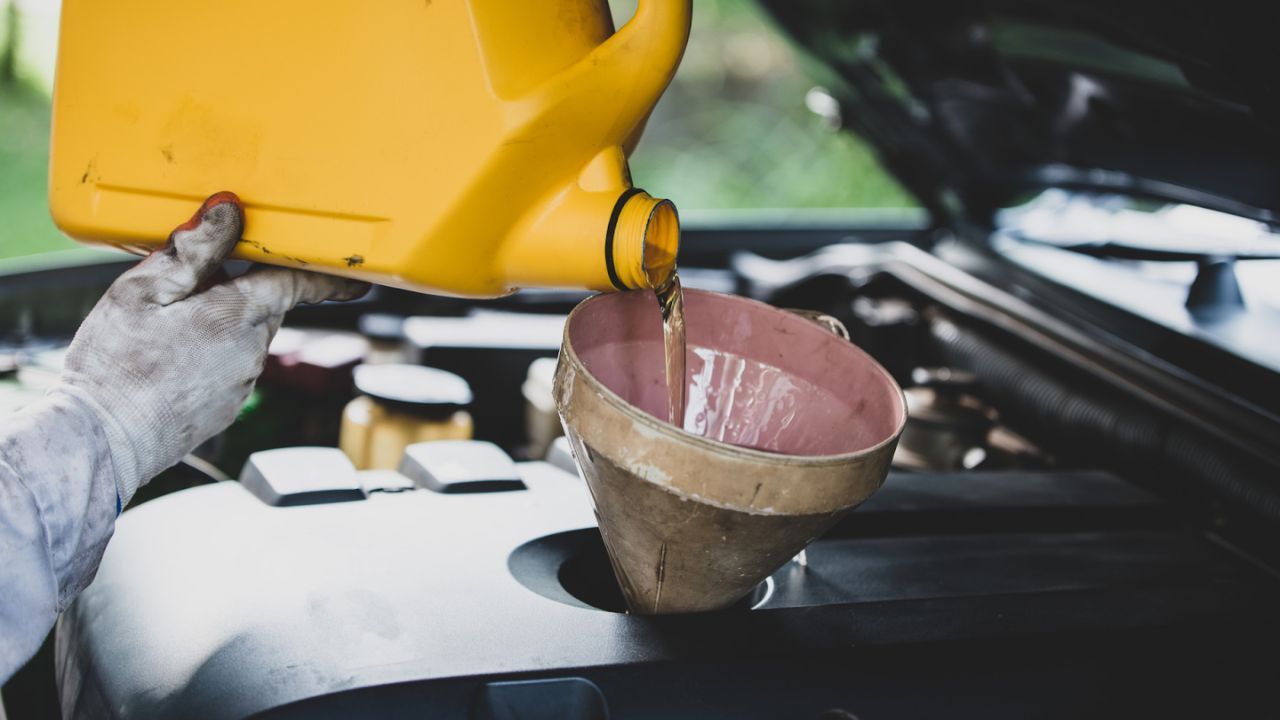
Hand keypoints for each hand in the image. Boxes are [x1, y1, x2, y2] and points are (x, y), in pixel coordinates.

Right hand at [54, 192, 368, 505]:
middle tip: (193, 282)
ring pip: (243, 337)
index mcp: (237, 315)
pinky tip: (167, 360)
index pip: (299, 284)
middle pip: (264, 306)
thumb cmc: (117, 365)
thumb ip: (192, 250)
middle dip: (241, 289)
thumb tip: (230, 212)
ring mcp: (240, 384)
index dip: (329, 276)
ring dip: (220, 322)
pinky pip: (228, 366)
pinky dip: (208, 354)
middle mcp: (251, 352)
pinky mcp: (225, 408)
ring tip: (165, 327)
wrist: (101, 440)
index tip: (358, 275)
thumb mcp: (142, 291)